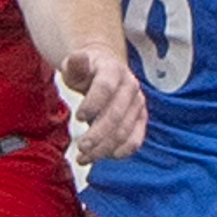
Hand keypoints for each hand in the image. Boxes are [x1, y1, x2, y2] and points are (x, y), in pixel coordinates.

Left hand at [60, 44, 146, 161]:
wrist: (105, 71)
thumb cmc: (86, 71)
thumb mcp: (75, 64)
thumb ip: (75, 63)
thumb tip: (79, 58)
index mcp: (113, 69)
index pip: (105, 88)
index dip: (93, 104)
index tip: (78, 117)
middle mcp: (130, 86)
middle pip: (116, 114)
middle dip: (98, 134)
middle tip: (81, 147)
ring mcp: (138, 103)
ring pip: (125, 131)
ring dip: (104, 148)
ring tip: (83, 157)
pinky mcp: (141, 119)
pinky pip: (136, 139)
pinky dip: (121, 152)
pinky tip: (104, 157)